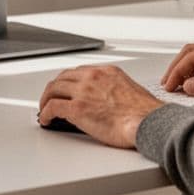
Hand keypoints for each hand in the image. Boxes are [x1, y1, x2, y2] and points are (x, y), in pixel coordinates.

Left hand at [38, 65, 163, 148]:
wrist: (149, 122)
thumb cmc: (145, 113)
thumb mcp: (129, 90)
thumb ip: (113, 90)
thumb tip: (105, 101)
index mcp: (107, 71)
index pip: (79, 72)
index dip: (68, 82)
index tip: (65, 89)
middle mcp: (93, 77)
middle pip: (63, 78)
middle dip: (54, 89)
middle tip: (50, 99)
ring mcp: (84, 91)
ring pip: (53, 89)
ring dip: (46, 99)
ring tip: (45, 109)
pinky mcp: (77, 109)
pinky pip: (52, 107)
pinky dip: (45, 113)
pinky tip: (46, 120)